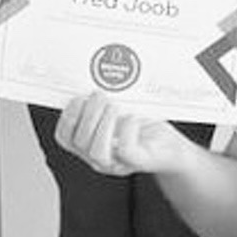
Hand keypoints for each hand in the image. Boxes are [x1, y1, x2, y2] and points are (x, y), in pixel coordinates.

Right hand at [55, 93, 186, 176]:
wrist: (172, 146)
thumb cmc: (145, 126)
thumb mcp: (120, 110)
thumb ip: (103, 100)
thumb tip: (94, 74)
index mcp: (90, 143)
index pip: (65, 137)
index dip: (67, 117)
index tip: (78, 97)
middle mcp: (100, 157)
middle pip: (79, 142)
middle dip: (88, 114)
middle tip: (100, 95)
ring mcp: (119, 162)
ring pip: (97, 152)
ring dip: (103, 124)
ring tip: (114, 106)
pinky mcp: (140, 161)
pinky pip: (127, 151)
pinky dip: (127, 130)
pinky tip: (132, 117)